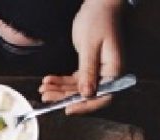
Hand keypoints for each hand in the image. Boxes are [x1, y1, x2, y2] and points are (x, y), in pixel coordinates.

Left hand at [39, 0, 123, 114]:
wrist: (99, 4)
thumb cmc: (98, 19)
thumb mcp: (89, 45)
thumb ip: (88, 71)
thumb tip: (86, 94)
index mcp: (115, 70)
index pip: (103, 97)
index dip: (85, 106)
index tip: (68, 109)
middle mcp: (109, 74)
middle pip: (88, 94)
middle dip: (65, 97)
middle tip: (46, 96)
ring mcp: (100, 72)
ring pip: (79, 88)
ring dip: (60, 89)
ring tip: (44, 88)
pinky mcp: (91, 67)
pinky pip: (76, 79)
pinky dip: (63, 81)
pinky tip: (49, 80)